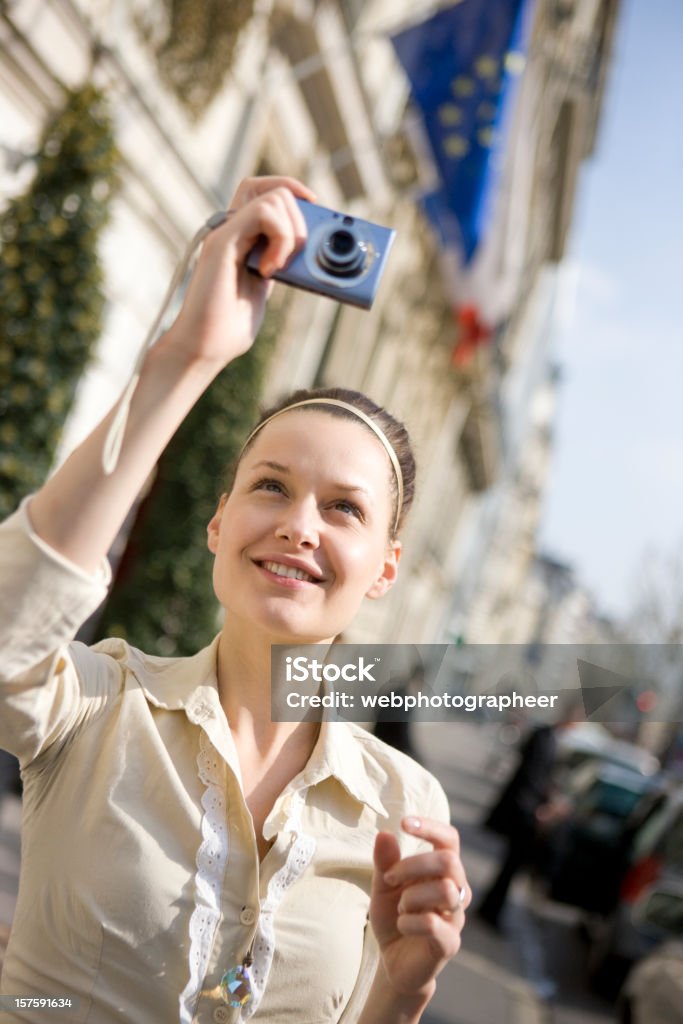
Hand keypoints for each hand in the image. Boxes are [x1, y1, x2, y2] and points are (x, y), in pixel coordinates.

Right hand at [166, 175, 315, 369]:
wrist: (203, 347)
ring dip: (291, 232)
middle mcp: (232, 229)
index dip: (295, 192)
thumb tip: (310, 250)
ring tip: (280, 266)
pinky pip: (263, 212)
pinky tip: (270, 269)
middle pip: (275, 189)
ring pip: (274, 196)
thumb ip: (280, 262)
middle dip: (301, 220)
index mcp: (242, 238)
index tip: (316, 211)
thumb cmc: (229, 327)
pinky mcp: (222, 241)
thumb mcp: (267, 287)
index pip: (266, 191)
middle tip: (295, 260)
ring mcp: (226, 232)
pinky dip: (280, 238)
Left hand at [369, 816, 469, 999]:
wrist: (394, 962)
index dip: (431, 827)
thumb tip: (385, 833)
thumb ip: (384, 862)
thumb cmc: (394, 917)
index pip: (450, 839)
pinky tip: (402, 925)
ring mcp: (456, 917)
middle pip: (449, 861)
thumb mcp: (383, 886)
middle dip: (413, 865)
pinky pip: (432, 924)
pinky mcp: (449, 943)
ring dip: (413, 895)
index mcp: (442, 871)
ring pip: (446, 891)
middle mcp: (456, 890)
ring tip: (400, 907)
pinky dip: (409, 921)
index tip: (404, 823)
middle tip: (390, 879)